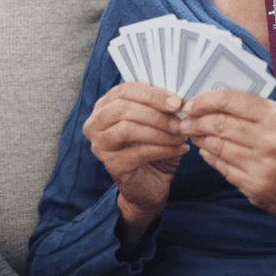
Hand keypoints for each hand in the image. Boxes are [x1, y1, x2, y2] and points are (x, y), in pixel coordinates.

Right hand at [83, 82, 189, 241]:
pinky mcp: (111, 165)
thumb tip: (178, 98)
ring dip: (159, 132)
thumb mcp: (154, 122)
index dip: (152, 94)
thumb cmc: (152, 148)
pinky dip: (164, 149)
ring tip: (181, 136)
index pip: (124, 91)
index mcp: (104, 106)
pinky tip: (180, 150)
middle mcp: (95, 124)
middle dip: (155, 113)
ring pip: (127, 129)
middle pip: (122, 108)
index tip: (177, 102)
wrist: (149, 185)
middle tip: (180, 121)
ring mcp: (100, 146)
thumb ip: (159, 107)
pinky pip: (139, 152)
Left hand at [180, 89, 275, 235]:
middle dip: (194, 121)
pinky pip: (222, 167)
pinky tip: (207, 152)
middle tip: (185, 121)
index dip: (204, 100)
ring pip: (215, 146)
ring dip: (199, 139)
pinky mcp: (255, 186)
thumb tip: (216, 104)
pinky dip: (210, 157)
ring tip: (193, 134)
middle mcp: (270, 140)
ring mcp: (261, 165)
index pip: (230, 100)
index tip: (191, 103)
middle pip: (217, 123)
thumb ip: (257, 112)